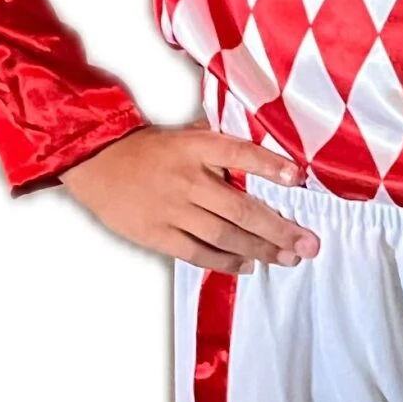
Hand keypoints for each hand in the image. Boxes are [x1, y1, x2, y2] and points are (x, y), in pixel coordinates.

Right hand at [57, 119, 320, 273]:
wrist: (94, 162)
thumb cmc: (145, 149)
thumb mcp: (182, 135)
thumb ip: (218, 144)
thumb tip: (262, 155)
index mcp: (194, 148)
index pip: (239, 154)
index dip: (270, 166)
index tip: (298, 177)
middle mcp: (187, 179)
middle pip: (241, 208)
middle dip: (279, 229)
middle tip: (309, 244)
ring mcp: (172, 209)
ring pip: (225, 235)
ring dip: (260, 249)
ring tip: (288, 258)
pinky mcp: (157, 234)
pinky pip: (198, 252)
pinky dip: (226, 262)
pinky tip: (249, 266)